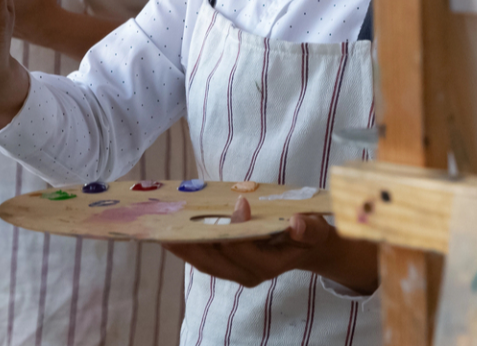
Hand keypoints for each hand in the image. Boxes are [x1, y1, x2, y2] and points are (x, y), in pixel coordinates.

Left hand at [162, 198, 379, 293]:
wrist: (305, 247)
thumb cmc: (308, 234)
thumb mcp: (315, 229)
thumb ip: (308, 229)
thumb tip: (297, 223)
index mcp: (268, 265)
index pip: (245, 250)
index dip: (239, 229)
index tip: (239, 203)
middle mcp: (248, 274)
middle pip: (214, 260)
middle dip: (192, 243)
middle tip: (170, 224)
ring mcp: (235, 271)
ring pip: (203, 261)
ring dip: (182, 245)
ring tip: (161, 227)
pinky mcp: (226, 264)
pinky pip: (202, 257)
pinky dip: (186, 244)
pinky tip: (169, 229)